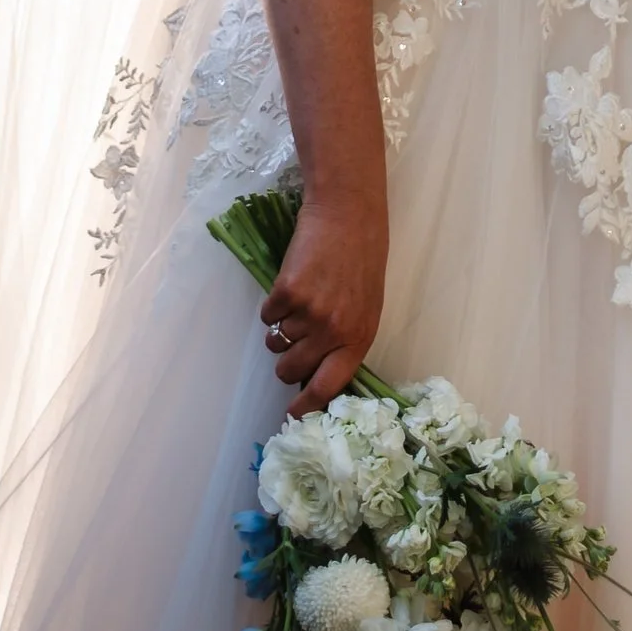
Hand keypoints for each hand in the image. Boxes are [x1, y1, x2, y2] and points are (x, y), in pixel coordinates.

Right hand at [263, 186, 387, 412]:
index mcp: (358, 337)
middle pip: (292, 370)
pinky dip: (272, 304)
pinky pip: (266, 315)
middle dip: (286, 363)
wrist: (347, 214)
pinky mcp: (286, 292)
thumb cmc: (361, 259)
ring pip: (275, 343)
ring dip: (278, 331)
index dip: (308, 406)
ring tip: (296, 304)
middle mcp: (334, 330)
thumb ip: (345, 340)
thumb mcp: (365, 307)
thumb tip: (318, 371)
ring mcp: (309, 312)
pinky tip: (291, 284)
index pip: (330, 386)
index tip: (293, 416)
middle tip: (291, 344)